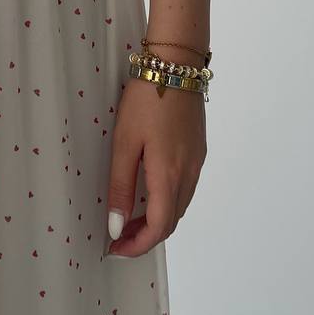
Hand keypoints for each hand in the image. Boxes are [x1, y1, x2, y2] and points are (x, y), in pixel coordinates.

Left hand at [106, 75, 206, 257]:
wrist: (176, 65)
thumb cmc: (146, 100)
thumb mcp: (124, 142)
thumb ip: (121, 186)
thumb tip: (117, 227)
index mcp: (170, 174)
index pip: (160, 227)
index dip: (138, 245)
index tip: (116, 249)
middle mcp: (189, 173)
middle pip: (172, 222)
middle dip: (146, 236)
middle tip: (118, 238)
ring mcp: (197, 162)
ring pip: (180, 206)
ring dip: (157, 220)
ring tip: (129, 219)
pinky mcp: (198, 150)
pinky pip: (185, 188)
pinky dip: (167, 201)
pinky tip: (149, 193)